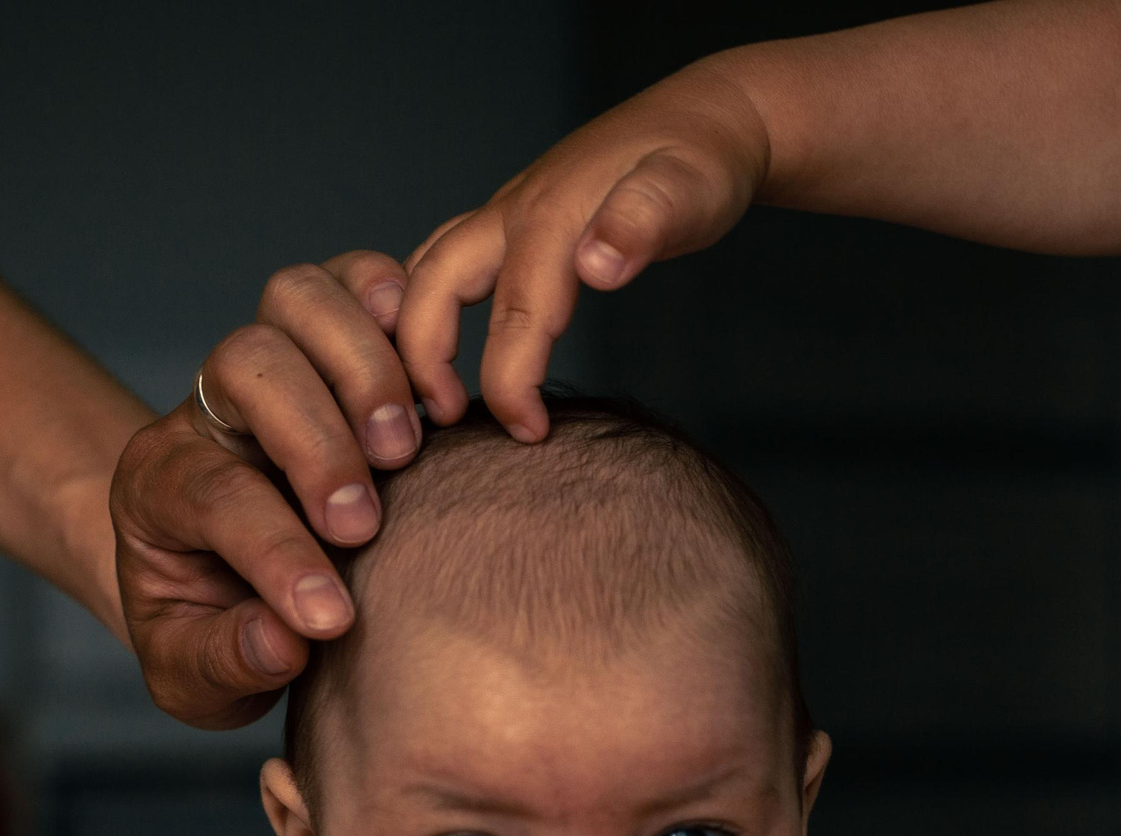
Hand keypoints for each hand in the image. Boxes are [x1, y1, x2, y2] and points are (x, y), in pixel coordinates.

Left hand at [111, 251, 421, 727]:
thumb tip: (283, 640)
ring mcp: (274, 363)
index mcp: (159, 486)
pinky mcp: (331, 339)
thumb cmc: (210, 627)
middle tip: (363, 523)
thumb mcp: (191, 675)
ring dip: (364, 365)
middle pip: (248, 363)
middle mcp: (210, 408)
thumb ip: (224, 662)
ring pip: (298, 298)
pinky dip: (403, 312)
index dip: (275, 554)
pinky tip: (439, 387)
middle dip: (315, 440)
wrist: (221, 579)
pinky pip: (359, 280)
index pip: (212, 494)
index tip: (332, 619)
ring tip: (409, 446)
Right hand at [397, 55, 772, 440]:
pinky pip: (447, 260)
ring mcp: (508, 213)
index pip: (515, 312)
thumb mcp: (689, 190)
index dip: (511, 382)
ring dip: (414, 329)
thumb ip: (645, 223)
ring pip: (429, 268)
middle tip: (444, 423)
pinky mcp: (513, 219)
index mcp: (552, 216)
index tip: (528, 433)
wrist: (706, 118)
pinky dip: (427, 303)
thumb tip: (594, 266)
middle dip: (424, 357)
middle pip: (435, 285)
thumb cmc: (702, 163)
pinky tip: (437, 343)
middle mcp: (514, 212)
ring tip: (428, 394)